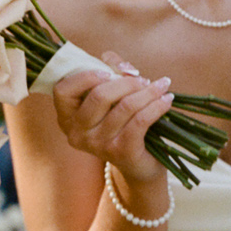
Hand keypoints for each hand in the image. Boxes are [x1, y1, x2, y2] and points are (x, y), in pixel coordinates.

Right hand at [52, 51, 173, 193]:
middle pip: (99, 95)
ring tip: (162, 85)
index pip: (63, 90)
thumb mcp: (111, 94)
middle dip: (127, 82)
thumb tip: (124, 67)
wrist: (139, 164)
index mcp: (66, 117)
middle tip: (144, 80)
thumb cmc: (122, 121)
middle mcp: (77, 133)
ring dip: (148, 91)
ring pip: (125, 106)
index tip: (110, 72)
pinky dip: (157, 106)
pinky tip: (167, 100)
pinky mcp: (121, 152)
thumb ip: (111, 70)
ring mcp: (97, 145)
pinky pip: (141, 120)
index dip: (86, 76)